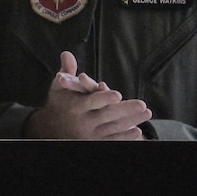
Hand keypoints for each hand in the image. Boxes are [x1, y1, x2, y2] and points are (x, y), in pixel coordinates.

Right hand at [24, 51, 150, 139]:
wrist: (50, 129)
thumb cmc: (59, 103)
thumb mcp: (59, 87)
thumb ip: (66, 72)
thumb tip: (67, 54)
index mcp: (76, 107)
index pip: (92, 102)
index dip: (104, 98)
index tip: (118, 94)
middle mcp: (84, 121)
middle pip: (107, 116)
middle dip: (125, 110)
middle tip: (142, 105)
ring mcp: (91, 134)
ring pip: (113, 128)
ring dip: (131, 121)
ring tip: (146, 113)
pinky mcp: (95, 141)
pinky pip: (111, 139)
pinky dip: (124, 137)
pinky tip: (137, 131)